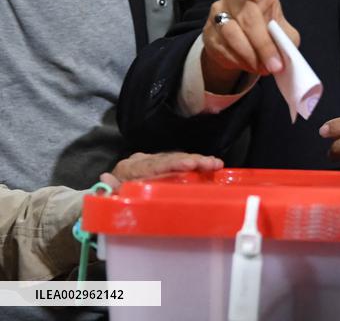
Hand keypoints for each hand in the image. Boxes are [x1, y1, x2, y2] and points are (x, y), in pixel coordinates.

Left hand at [100, 151, 223, 189]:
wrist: (102, 200)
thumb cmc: (107, 204)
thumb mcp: (105, 201)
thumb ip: (106, 192)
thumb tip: (104, 178)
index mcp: (130, 169)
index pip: (155, 164)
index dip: (174, 163)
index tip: (191, 164)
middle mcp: (142, 161)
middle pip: (170, 158)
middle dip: (193, 160)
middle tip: (213, 164)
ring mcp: (151, 162)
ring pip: (176, 158)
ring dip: (197, 161)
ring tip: (216, 164)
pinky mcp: (158, 166)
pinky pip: (177, 163)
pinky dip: (193, 164)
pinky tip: (209, 167)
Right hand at [201, 0, 299, 94]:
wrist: (241, 45)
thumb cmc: (266, 30)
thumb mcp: (281, 30)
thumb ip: (285, 36)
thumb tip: (285, 51)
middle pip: (248, 17)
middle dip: (263, 44)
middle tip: (274, 64)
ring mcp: (217, 13)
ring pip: (233, 34)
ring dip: (250, 55)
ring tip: (263, 68)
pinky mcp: (208, 32)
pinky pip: (222, 48)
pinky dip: (238, 61)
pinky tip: (249, 66)